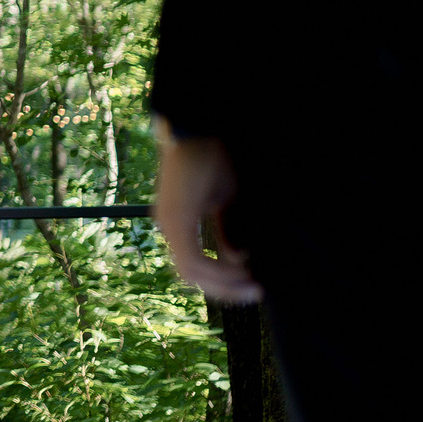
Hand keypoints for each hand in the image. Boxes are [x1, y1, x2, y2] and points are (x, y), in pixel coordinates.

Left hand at [152, 126, 258, 302]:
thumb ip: (227, 230)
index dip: (220, 283)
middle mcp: (168, 226)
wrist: (198, 128)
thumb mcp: (225, 200)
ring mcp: (169, 223)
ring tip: (251, 283)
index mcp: (176, 223)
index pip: (194, 268)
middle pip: (191, 276)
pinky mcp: (177, 217)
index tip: (249, 287)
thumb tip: (238, 258)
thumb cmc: (212, 159)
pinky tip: (240, 266)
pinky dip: (216, 268)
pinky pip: (192, 257)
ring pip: (191, 271)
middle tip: (255, 293)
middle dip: (224, 289)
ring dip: (222, 282)